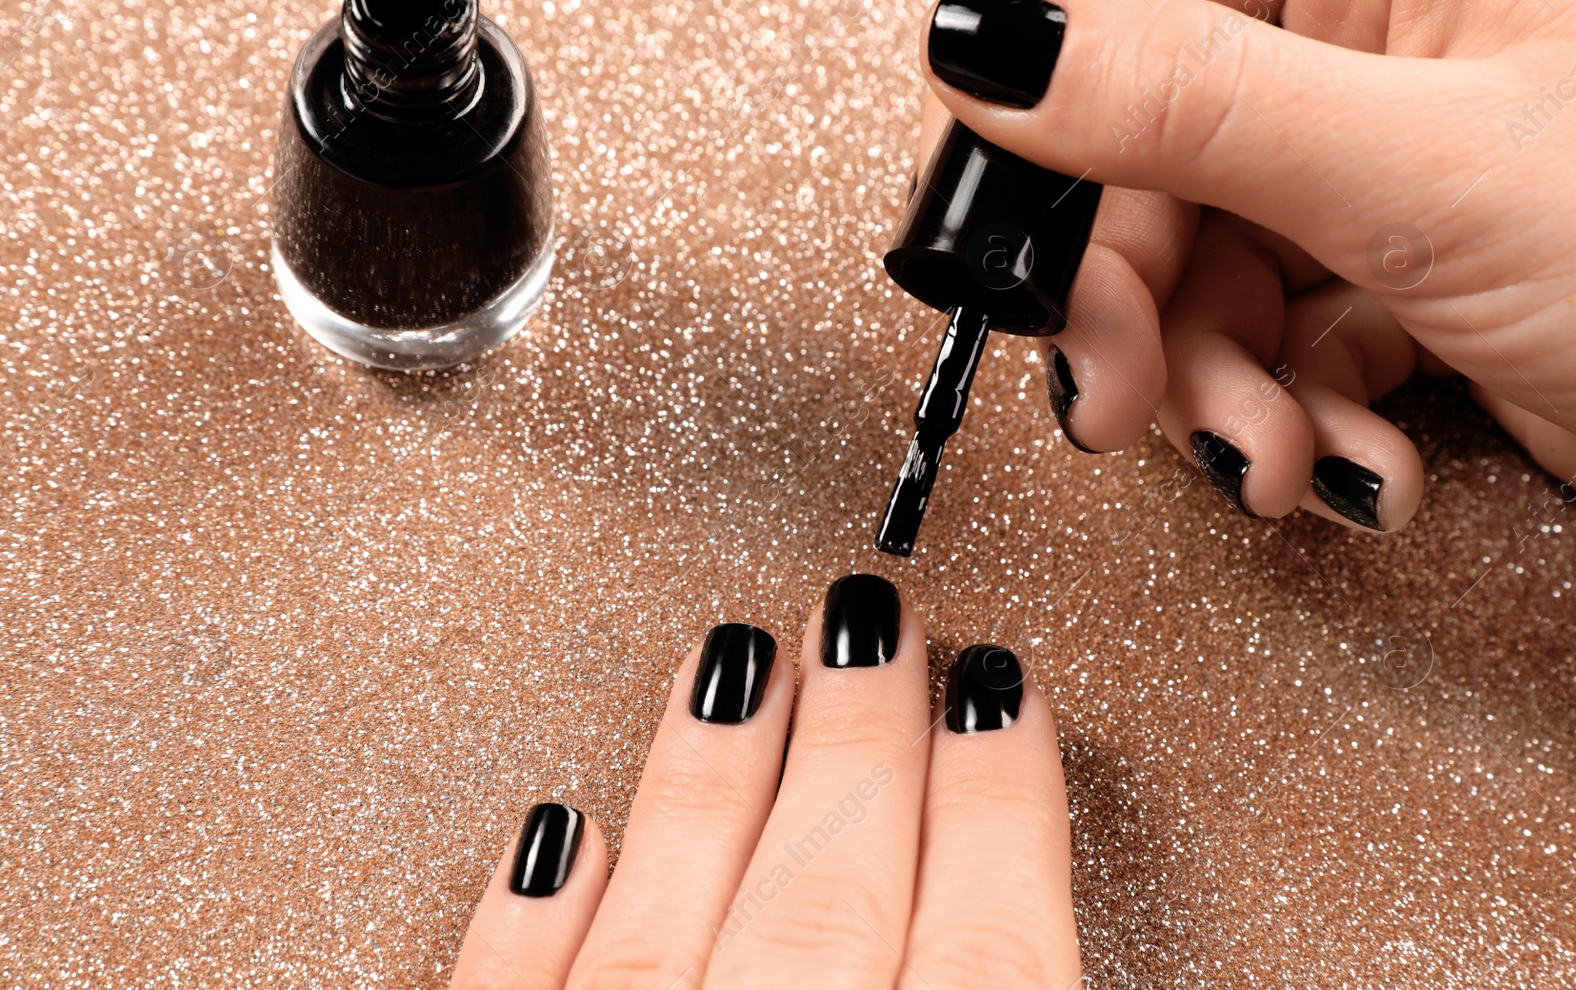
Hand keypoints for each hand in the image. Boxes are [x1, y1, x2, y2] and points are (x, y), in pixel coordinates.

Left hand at [448, 573, 1079, 988]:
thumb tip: (1039, 937)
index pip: (989, 956)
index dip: (1003, 808)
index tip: (1002, 695)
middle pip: (829, 906)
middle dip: (859, 743)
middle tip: (868, 624)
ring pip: (668, 927)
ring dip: (709, 779)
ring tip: (732, 658)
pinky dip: (531, 926)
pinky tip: (557, 836)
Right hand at [915, 0, 1575, 530]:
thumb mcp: (1430, 169)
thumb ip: (1192, 95)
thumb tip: (989, 39)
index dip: (1038, 115)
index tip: (995, 239)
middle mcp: (1383, 17)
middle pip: (1148, 147)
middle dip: (1131, 297)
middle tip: (1116, 398)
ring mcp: (1387, 145)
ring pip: (1201, 254)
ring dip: (1210, 381)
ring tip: (1264, 461)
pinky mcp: (1403, 255)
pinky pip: (1274, 320)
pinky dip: (1284, 405)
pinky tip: (1340, 461)